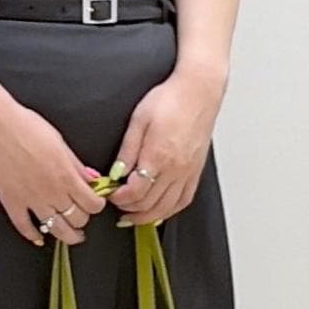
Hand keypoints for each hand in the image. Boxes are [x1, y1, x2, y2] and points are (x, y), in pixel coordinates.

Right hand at [0, 99, 108, 245]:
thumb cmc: (25, 126)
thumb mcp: (60, 141)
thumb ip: (76, 165)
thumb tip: (92, 179)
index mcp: (66, 175)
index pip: (92, 204)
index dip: (97, 205)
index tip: (95, 202)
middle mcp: (51, 192)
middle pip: (77, 219)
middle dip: (83, 219)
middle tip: (82, 215)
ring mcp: (31, 200)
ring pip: (56, 229)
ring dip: (67, 235)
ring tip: (71, 235)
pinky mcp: (11, 203)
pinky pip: (25, 228)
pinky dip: (34, 236)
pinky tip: (39, 237)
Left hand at [105, 67, 226, 226]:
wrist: (199, 91)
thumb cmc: (170, 99)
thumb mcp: (139, 120)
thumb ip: (127, 150)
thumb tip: (116, 173)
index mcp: (158, 156)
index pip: (135, 192)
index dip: (118, 198)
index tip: (109, 194)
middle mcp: (176, 169)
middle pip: (149, 205)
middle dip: (129, 209)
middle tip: (116, 205)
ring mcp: (188, 172)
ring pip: (167, 208)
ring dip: (147, 217)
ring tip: (132, 216)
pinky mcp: (196, 171)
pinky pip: (184, 201)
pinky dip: (169, 211)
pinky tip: (159, 210)